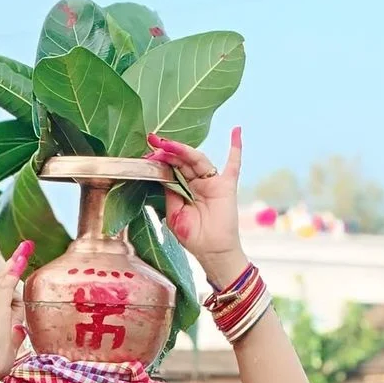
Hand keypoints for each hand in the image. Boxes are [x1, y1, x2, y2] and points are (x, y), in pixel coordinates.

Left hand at [147, 127, 248, 286]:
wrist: (212, 252)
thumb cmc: (193, 237)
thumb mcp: (174, 214)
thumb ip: (170, 193)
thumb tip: (162, 173)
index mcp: (183, 189)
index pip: (171, 169)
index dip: (160, 161)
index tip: (147, 153)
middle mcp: (197, 182)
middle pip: (182, 161)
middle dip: (168, 151)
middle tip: (153, 141)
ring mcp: (212, 182)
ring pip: (197, 160)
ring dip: (183, 150)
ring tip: (168, 143)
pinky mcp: (226, 186)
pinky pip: (233, 164)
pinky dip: (235, 148)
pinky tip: (236, 130)